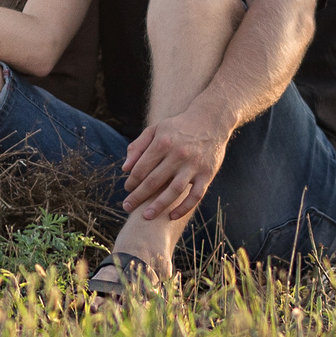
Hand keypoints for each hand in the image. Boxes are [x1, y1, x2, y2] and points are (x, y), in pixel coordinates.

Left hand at [121, 108, 232, 223]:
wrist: (210, 121)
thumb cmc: (178, 127)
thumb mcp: (155, 129)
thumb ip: (138, 147)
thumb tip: (125, 169)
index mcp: (162, 142)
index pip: (142, 167)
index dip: (132, 181)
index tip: (127, 189)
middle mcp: (177, 154)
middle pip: (154, 181)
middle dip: (138, 196)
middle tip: (127, 207)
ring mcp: (193, 165)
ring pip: (174, 190)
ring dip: (158, 205)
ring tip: (146, 216)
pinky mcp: (207, 174)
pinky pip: (196, 195)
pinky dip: (184, 207)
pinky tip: (172, 215)